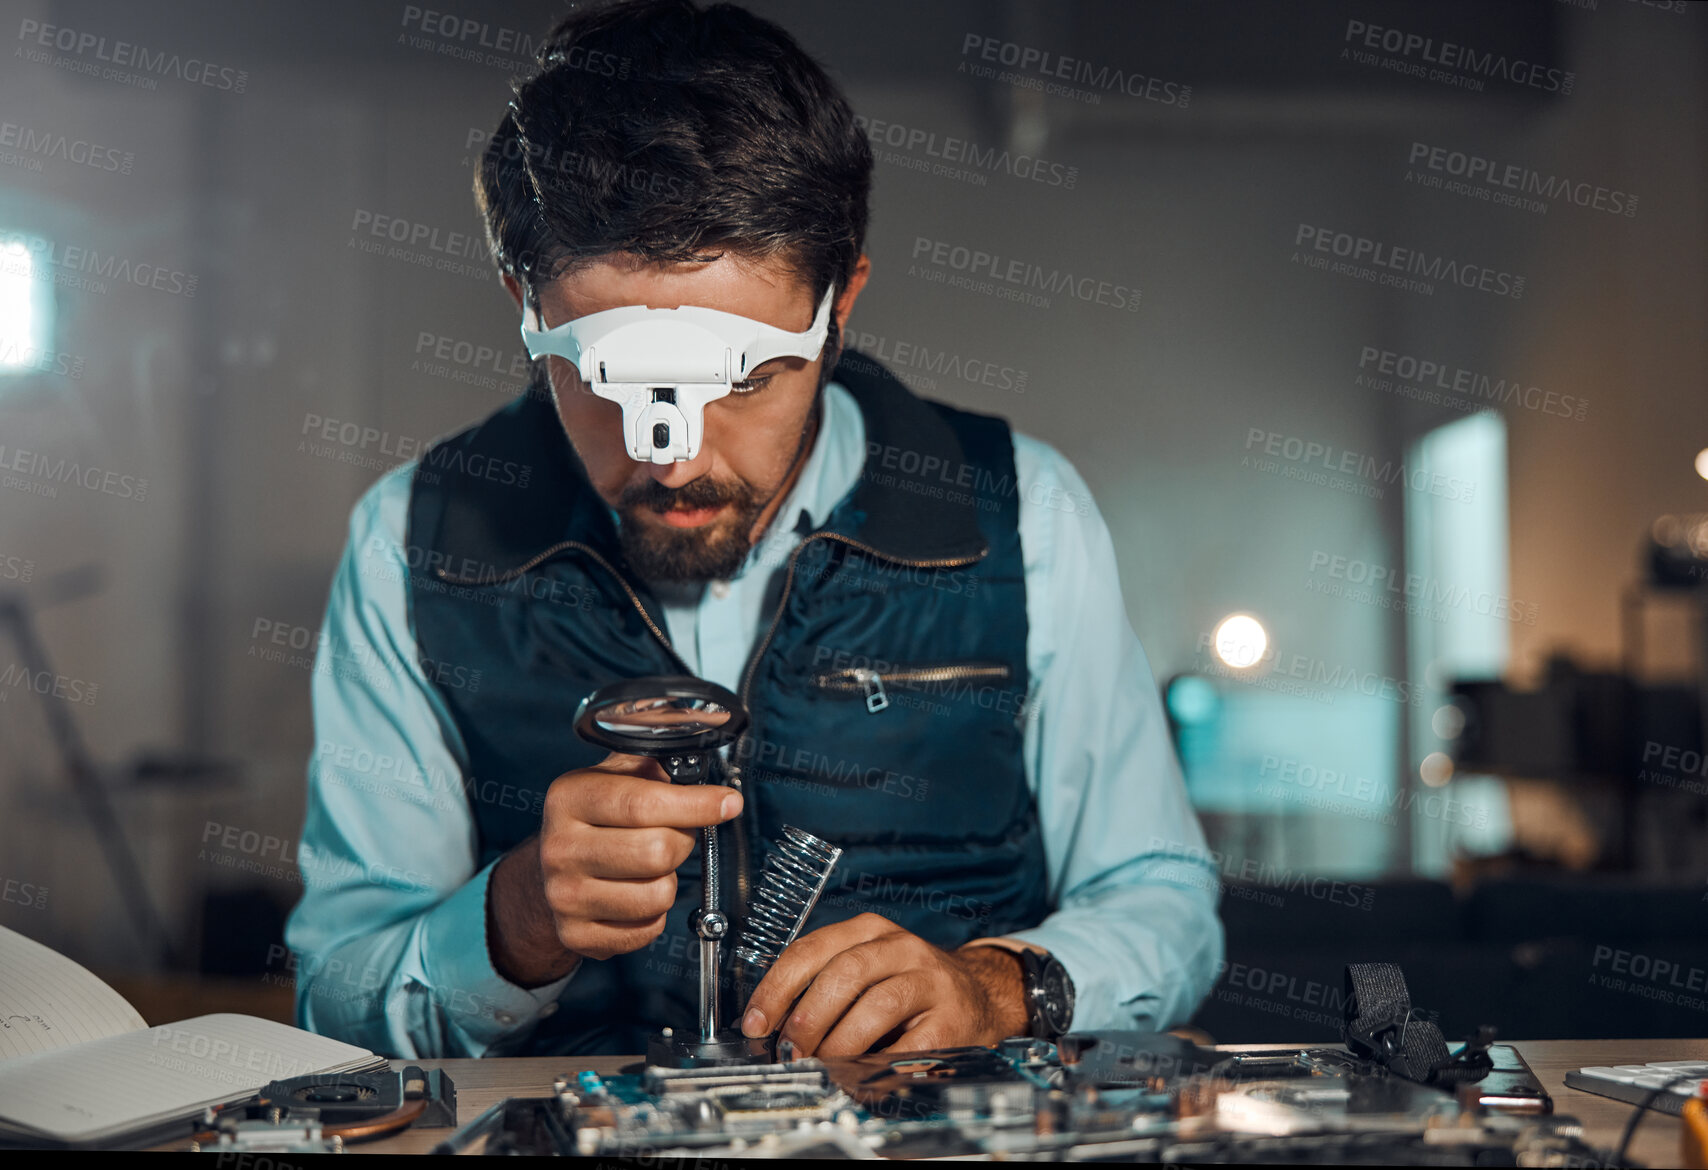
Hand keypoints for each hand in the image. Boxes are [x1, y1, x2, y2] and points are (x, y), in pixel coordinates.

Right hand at [487, 752, 741, 985]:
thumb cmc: (595, 819)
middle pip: (657, 852)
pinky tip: (636, 895)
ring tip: (651, 869)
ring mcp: (564, 895)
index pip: (643, 803)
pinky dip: (654, 915)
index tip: (729, 803)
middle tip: (674, 837)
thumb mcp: (613, 777)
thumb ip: (653, 767)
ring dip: (669, 882)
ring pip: (657, 895)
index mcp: (570, 797)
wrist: (547, 870)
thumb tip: (701, 771)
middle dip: (682, 843)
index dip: (696, 804)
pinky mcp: (576, 934)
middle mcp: (560, 847)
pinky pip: (647, 929)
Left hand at [738, 913, 1027, 1055]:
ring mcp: (930, 981)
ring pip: (877, 1005)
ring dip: (840, 1041)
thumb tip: (773, 1026)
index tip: (756, 1021)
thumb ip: (824, 984)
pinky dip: (879, 1064)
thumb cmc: (909, 985)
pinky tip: (861, 1076)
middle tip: (790, 1049)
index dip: (778, 987)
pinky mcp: (952, 1019)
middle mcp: (901, 947)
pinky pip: (910, 1044)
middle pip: (845, 973)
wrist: (979, 993)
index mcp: (870, 931)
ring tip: (822, 1063)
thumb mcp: (867, 967)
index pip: (813, 948)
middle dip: (807, 1016)